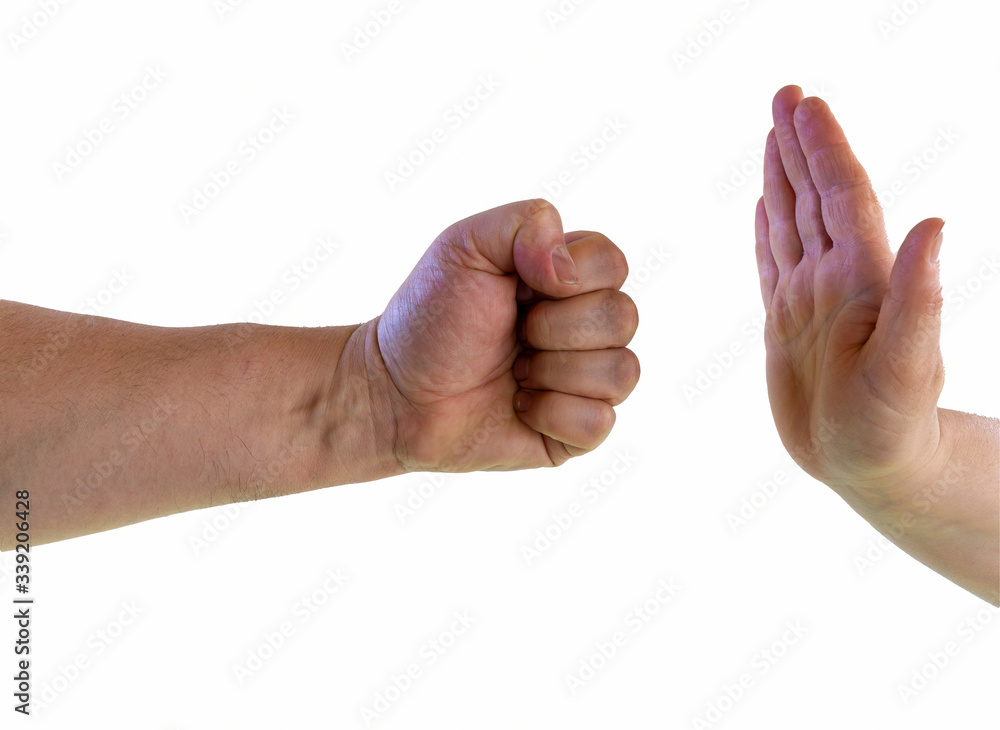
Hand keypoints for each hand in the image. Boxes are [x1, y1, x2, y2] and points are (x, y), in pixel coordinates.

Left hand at [370, 199, 638, 471]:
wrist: (396, 393)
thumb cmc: (429, 319)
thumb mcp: (463, 246)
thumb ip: (524, 223)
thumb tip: (569, 269)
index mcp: (567, 277)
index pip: (613, 263)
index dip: (567, 278)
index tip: (516, 289)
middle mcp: (586, 326)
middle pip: (622, 318)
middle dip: (553, 328)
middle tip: (512, 335)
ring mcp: (586, 380)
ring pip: (620, 373)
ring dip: (552, 373)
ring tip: (513, 373)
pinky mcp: (577, 432)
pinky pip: (599, 422)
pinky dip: (551, 414)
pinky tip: (518, 406)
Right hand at [755, 86, 945, 506]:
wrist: (873, 467)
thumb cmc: (893, 427)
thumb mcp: (909, 367)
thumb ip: (918, 299)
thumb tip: (934, 224)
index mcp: (860, 279)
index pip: (841, 197)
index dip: (825, 149)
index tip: (805, 105)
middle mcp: (836, 280)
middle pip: (814, 196)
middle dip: (799, 145)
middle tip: (785, 96)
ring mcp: (809, 301)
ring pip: (791, 223)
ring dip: (781, 177)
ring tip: (771, 138)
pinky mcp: (785, 326)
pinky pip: (771, 265)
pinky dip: (765, 231)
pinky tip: (764, 208)